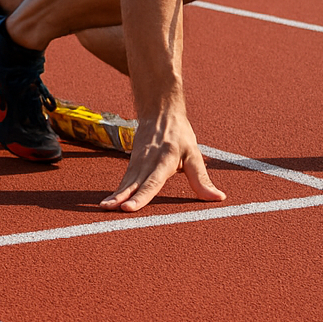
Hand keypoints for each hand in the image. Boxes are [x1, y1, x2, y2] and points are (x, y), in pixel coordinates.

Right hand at [100, 106, 226, 212]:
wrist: (159, 111)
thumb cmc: (179, 135)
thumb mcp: (194, 155)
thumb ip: (202, 179)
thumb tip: (218, 198)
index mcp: (164, 160)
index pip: (151, 182)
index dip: (140, 196)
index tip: (129, 207)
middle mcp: (148, 161)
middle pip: (133, 183)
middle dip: (121, 198)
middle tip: (109, 210)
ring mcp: (137, 161)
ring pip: (126, 182)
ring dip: (115, 196)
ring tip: (103, 208)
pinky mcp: (132, 163)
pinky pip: (124, 180)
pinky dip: (116, 192)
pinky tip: (107, 204)